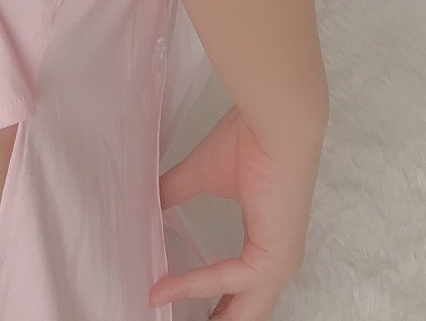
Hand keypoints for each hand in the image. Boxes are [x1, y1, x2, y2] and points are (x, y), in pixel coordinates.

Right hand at [149, 101, 325, 318]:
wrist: (275, 124)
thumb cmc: (248, 140)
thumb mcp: (202, 174)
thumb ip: (175, 193)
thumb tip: (145, 204)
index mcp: (267, 241)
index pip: (241, 287)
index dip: (210, 298)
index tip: (172, 298)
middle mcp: (277, 258)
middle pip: (247, 310)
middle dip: (218, 320)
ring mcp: (279, 261)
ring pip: (245, 310)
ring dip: (211, 318)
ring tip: (171, 317)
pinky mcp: (274, 258)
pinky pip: (230, 279)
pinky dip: (195, 283)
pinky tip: (167, 286)